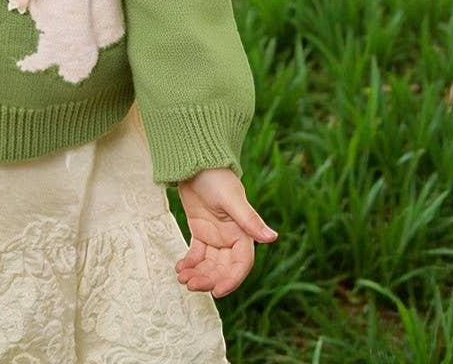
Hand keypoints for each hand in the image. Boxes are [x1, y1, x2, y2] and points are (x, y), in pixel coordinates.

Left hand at [174, 167, 277, 297]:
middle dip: (209, 279)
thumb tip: (272, 238)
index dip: (231, 280)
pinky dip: (189, 262)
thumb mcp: (231, 198)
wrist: (195, 161)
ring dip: (198, 273)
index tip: (217, 291)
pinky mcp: (201, 232)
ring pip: (209, 264)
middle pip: (223, 268)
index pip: (241, 264)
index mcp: (243, 233)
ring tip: (182, 279)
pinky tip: (179, 268)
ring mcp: (216, 236)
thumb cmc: (216, 176)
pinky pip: (197, 253)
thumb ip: (249, 219)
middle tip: (190, 285)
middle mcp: (231, 238)